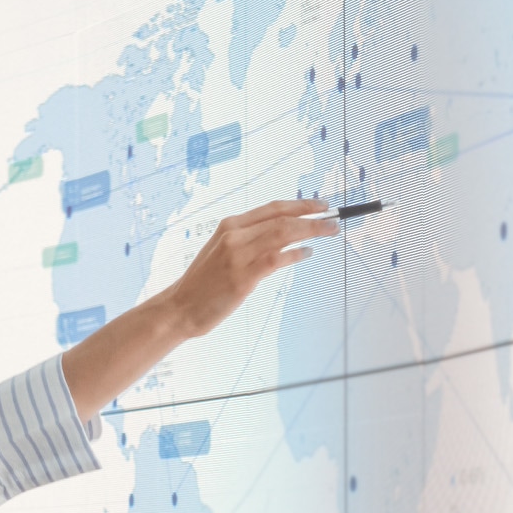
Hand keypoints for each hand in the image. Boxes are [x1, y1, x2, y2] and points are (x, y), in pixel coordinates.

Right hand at [59, 199, 335, 420]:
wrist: (179, 308)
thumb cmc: (201, 285)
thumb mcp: (220, 253)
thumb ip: (246, 242)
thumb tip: (281, 240)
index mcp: (228, 226)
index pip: (271, 208)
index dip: (299, 204)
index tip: (320, 205)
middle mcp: (233, 235)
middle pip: (282, 218)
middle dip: (312, 216)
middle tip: (333, 218)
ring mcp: (238, 255)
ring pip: (284, 234)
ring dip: (311, 231)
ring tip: (329, 231)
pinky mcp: (243, 276)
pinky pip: (278, 258)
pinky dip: (296, 253)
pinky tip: (306, 253)